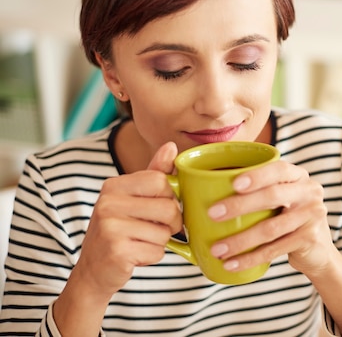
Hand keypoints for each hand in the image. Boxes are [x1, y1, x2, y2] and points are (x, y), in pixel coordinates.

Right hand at [73, 142, 182, 297]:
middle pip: (168, 207)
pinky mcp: (116, 251)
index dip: (170, 197)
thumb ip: (154, 173)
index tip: (162, 208)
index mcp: (114, 186)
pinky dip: (153, 256)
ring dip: (161, 241)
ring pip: (165, 232)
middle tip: (156, 229)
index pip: (160, 180)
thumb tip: (172, 146)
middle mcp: (108, 203)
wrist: (94, 272)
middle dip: (172, 223)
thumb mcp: (134, 199)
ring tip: (141, 242)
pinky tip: (136, 255)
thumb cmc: (119, 231)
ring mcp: (110, 227)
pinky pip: (157, 251)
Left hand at [207, 160, 334, 275]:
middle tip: (212, 214)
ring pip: (271, 228)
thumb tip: (199, 190)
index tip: (234, 183)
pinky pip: (274, 249)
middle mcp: (309, 192)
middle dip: (240, 205)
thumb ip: (256, 192)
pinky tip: (232, 264)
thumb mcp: (280, 199)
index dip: (257, 175)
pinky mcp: (310, 239)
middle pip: (273, 196)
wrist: (318, 251)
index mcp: (298, 176)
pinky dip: (251, 258)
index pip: (279, 169)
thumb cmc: (287, 219)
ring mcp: (312, 216)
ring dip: (240, 240)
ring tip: (218, 248)